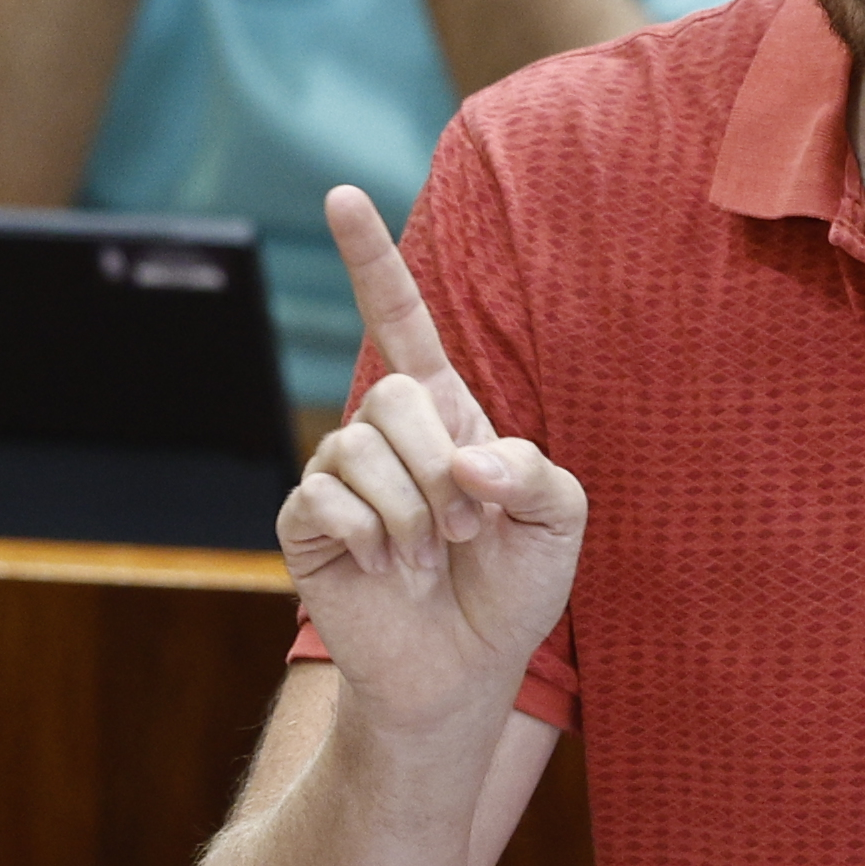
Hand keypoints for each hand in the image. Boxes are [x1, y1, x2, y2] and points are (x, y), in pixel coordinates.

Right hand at [279, 184, 584, 732]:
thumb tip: (464, 461)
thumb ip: (533, 471)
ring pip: (359, 447)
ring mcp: (337, 477)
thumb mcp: (559, 520)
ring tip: (428, 557)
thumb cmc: (514, 587)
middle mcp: (382, 434)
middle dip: (441, 466)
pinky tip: (386, 568)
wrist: (466, 669)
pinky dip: (374, 537)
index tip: (341, 196)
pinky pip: (328, 499)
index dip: (371, 260)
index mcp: (444, 413)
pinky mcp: (305, 525)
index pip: (398, 320)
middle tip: (464, 530)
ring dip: (413, 513)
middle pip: (392, 396)